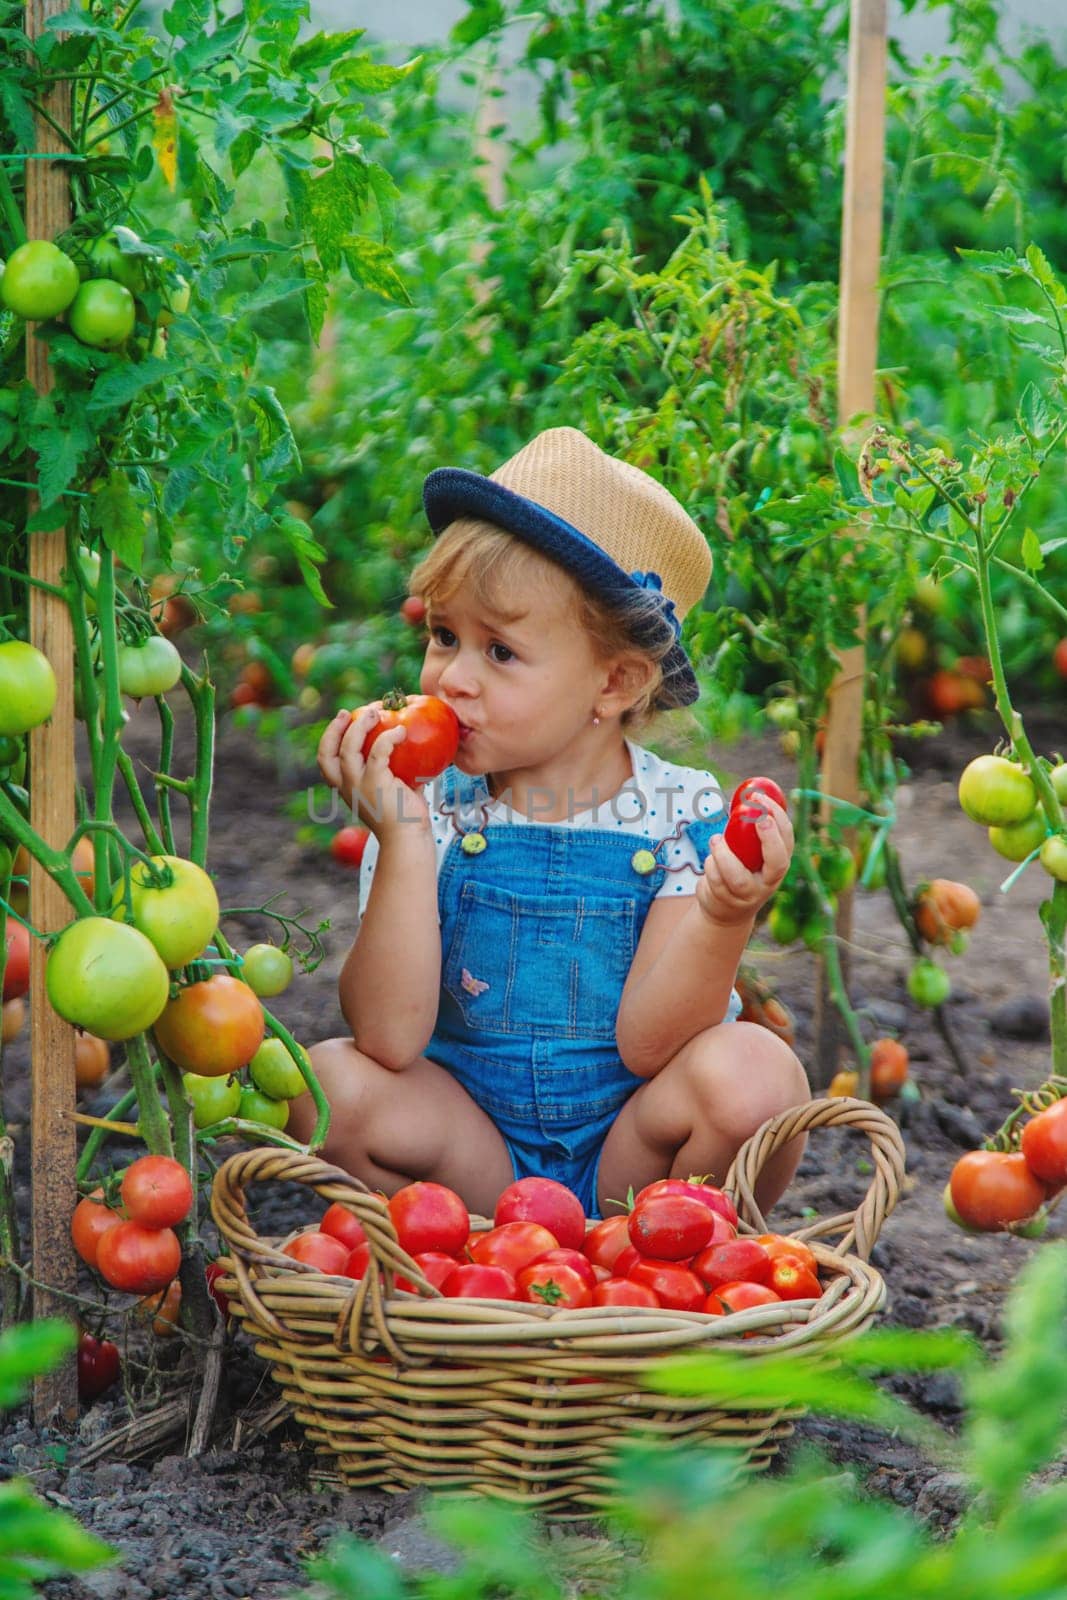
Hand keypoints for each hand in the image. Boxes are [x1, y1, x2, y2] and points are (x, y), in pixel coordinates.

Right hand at [317, 705, 429, 839]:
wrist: (408, 838)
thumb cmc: (404, 815)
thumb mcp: (392, 788)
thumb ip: (393, 769)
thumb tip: (407, 746)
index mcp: (345, 788)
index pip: (325, 761)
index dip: (330, 737)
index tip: (343, 719)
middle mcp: (346, 787)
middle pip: (327, 753)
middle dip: (335, 728)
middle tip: (351, 711)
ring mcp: (358, 786)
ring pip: (348, 748)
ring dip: (360, 726)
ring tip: (375, 712)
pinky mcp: (376, 783)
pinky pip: (378, 752)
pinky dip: (388, 737)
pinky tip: (401, 731)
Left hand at [695, 795, 793, 926]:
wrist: (726, 909)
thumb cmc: (739, 868)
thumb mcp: (749, 851)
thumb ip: (750, 828)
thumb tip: (747, 793)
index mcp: (778, 863)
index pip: (787, 841)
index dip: (778, 819)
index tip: (762, 800)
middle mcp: (769, 881)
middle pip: (777, 862)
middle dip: (769, 838)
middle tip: (757, 818)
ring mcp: (749, 895)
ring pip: (738, 877)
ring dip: (724, 854)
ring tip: (716, 839)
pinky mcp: (728, 902)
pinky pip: (717, 880)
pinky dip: (711, 865)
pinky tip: (711, 860)